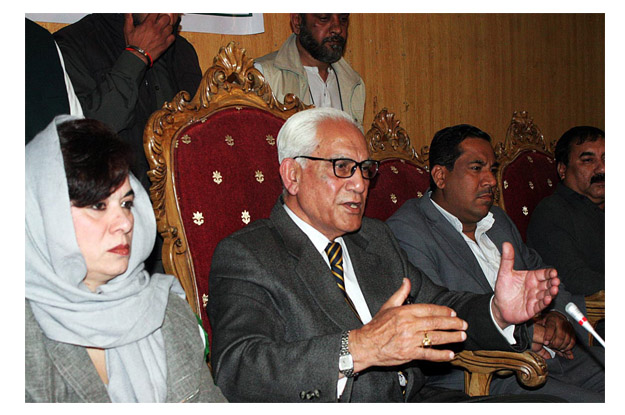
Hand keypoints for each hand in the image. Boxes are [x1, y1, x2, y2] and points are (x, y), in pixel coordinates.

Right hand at [123, 13, 175, 62]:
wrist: (138, 56)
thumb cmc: (133, 43)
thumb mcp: (128, 29)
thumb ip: (128, 18)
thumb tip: (128, 12)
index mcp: (148, 24)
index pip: (156, 13)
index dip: (156, 13)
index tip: (156, 15)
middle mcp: (156, 29)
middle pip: (166, 18)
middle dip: (164, 18)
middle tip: (161, 21)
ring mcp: (162, 37)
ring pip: (170, 27)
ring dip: (167, 27)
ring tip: (164, 29)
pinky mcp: (165, 44)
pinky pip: (173, 37)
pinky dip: (171, 36)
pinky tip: (166, 37)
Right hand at [348, 278, 467, 372]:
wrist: (365, 344)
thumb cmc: (376, 326)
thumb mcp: (388, 306)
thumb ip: (400, 293)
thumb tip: (407, 281)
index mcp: (405, 312)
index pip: (429, 309)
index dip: (443, 311)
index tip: (453, 313)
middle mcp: (409, 325)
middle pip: (435, 323)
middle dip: (452, 324)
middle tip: (464, 324)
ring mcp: (409, 340)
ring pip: (435, 338)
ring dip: (451, 337)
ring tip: (461, 336)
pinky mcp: (409, 353)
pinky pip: (428, 354)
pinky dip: (440, 355)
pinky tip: (450, 354)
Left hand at [491, 242, 559, 328]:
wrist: (499, 306)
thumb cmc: (504, 289)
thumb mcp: (504, 272)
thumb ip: (507, 259)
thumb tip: (506, 244)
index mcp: (531, 277)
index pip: (543, 273)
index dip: (549, 273)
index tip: (553, 272)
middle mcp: (535, 287)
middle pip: (548, 284)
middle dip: (553, 282)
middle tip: (556, 281)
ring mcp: (535, 298)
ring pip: (546, 294)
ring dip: (551, 292)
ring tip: (554, 289)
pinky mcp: (533, 308)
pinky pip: (540, 305)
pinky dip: (544, 302)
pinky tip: (547, 299)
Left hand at [533, 312, 574, 358]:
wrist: (556, 316)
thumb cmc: (546, 320)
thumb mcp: (539, 321)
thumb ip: (537, 329)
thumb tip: (533, 334)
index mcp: (551, 318)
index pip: (551, 327)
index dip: (548, 336)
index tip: (545, 342)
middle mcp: (561, 322)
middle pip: (560, 335)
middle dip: (556, 343)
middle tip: (551, 347)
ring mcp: (568, 326)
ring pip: (567, 339)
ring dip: (562, 346)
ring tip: (557, 349)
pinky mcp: (572, 331)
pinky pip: (573, 341)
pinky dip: (569, 347)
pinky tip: (564, 349)